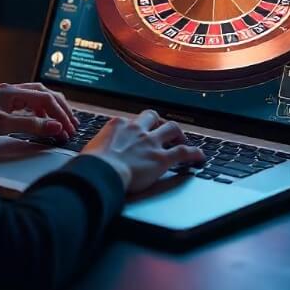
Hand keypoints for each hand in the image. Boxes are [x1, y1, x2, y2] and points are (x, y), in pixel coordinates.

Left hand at [0, 82, 78, 140]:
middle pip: (46, 94)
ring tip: (61, 122)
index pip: (48, 100)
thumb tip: (55, 126)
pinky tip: (39, 120)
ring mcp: (5, 97)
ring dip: (52, 109)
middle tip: (72, 125)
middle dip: (62, 109)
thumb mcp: (0, 124)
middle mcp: (12, 91)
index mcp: (14, 92)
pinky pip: (26, 104)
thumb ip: (29, 125)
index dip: (61, 116)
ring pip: (37, 97)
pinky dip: (39, 111)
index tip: (69, 130)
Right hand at [82, 109, 203, 192]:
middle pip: (153, 116)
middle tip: (162, 131)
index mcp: (117, 125)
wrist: (100, 172)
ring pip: (171, 129)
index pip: (130, 121)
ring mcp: (151, 143)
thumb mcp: (90, 150)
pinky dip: (195, 153)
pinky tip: (200, 157)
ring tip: (182, 140)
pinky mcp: (162, 158)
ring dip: (178, 134)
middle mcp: (136, 129)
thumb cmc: (90, 165)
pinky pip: (184, 152)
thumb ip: (96, 150)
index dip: (135, 127)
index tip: (137, 134)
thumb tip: (89, 159)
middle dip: (159, 122)